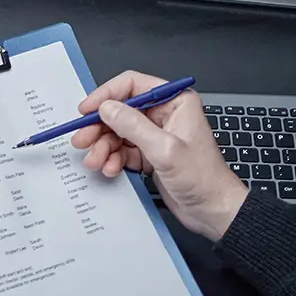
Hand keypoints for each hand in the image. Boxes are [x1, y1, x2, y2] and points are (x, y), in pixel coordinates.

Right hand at [70, 70, 245, 241]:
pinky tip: (110, 168)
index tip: (87, 110)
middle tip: (83, 139)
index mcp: (176, 102)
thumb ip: (133, 126)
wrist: (213, 210)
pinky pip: (122, 150)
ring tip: (96, 160)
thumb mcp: (165, 150)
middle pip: (120, 110)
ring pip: (118, 132)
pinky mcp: (149, 153)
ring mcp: (155, 134)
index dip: (106, 95)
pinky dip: (113, 159)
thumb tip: (107, 108)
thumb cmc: (204, 179)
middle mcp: (165, 114)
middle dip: (100, 127)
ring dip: (103, 147)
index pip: (133, 85)